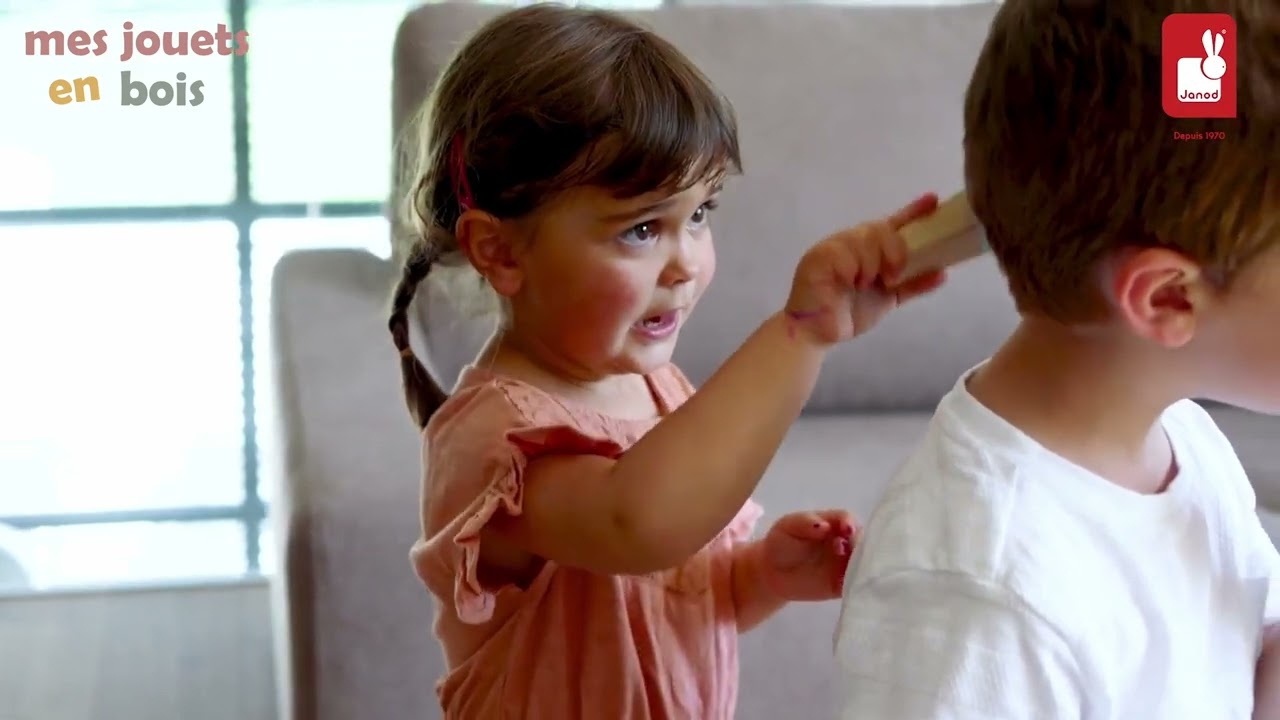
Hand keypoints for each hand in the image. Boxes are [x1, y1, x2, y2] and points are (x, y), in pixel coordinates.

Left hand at [757, 510, 857, 601]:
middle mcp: (845, 542)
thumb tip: (825, 526)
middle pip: (861, 540)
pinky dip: (858, 585)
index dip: (849, 523)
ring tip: (851, 570)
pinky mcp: (844, 584)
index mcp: (832, 523)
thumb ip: (805, 523)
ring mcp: (846, 564)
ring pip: (864, 562)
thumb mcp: (788, 527)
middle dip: (858, 545)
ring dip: (862, 566)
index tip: (847, 531)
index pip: (847, 519)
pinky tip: (854, 586)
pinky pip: (856, 584)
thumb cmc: (782, 543)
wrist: (773, 572)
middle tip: (847, 552)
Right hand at [784, 193, 947, 345]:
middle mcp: (850, 242)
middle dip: (894, 249)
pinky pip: (842, 253)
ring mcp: (832, 248)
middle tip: (893, 275)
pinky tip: (852, 283)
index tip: (933, 201)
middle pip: (879, 228)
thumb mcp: (889, 298)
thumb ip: (913, 284)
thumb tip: (943, 273)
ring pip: (863, 238)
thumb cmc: (849, 313)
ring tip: (867, 284)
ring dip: (873, 263)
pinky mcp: (817, 258)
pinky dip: (854, 268)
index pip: (891, 224)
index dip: (912, 212)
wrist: (817, 334)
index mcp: (867, 248)